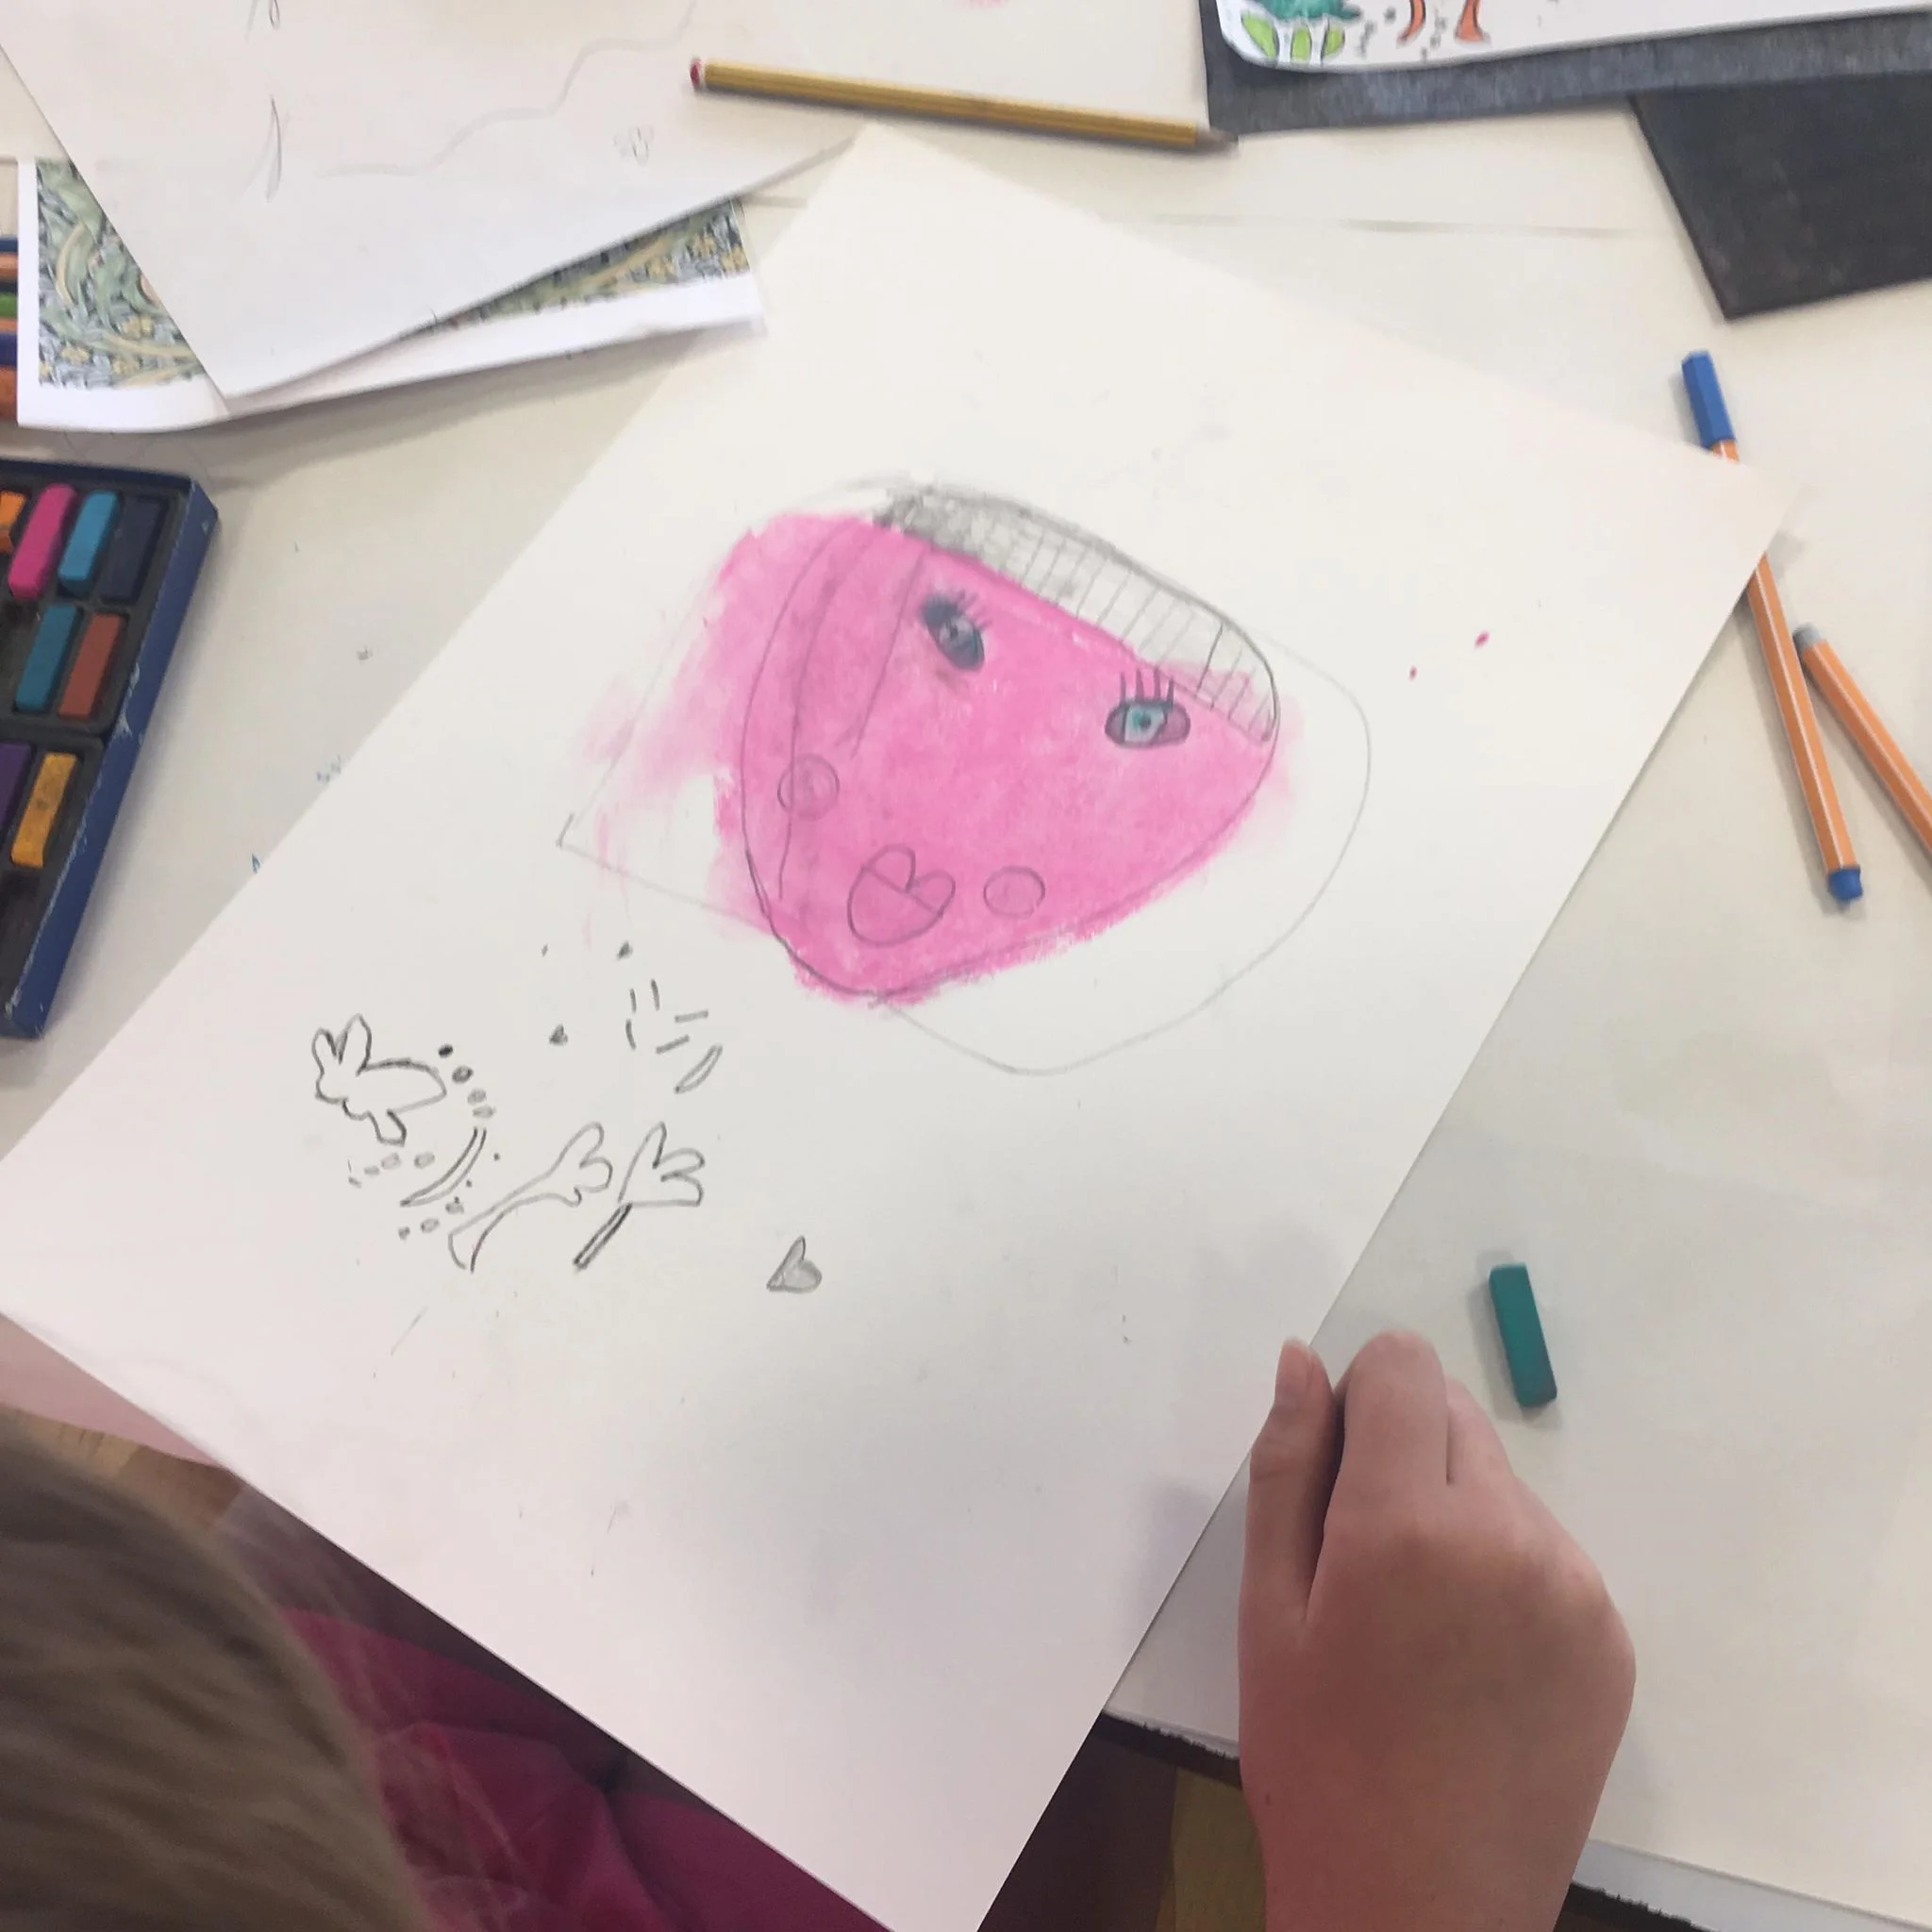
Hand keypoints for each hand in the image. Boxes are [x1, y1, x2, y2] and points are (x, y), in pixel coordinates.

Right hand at [1239, 1332, 1633, 1931]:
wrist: (1421, 1911)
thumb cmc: (1315, 1760)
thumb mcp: (1269, 1610)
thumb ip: (1285, 1468)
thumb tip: (1303, 1359)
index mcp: (1407, 1522)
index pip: (1404, 1365)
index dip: (1357, 1400)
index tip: (1332, 1478)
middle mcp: (1508, 1535)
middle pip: (1454, 1414)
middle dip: (1402, 1455)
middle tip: (1364, 1564)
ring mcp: (1574, 1588)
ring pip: (1501, 1482)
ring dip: (1455, 1512)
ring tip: (1418, 1624)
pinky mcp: (1612, 1637)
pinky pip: (1546, 1551)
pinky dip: (1504, 1572)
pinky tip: (1470, 1660)